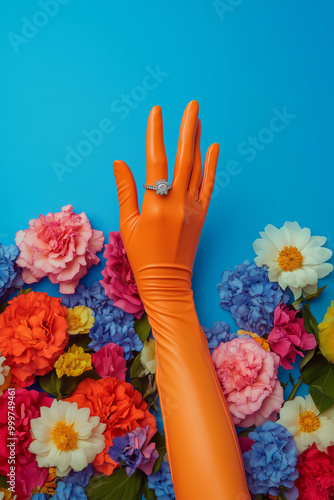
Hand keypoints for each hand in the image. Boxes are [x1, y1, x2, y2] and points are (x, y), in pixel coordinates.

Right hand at [113, 100, 218, 287]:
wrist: (166, 282)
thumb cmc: (142, 256)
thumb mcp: (128, 225)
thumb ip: (126, 191)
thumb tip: (120, 163)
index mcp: (155, 206)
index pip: (155, 162)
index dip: (155, 135)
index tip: (156, 112)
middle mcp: (177, 203)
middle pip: (183, 159)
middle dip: (187, 129)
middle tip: (192, 105)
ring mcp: (193, 208)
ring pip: (197, 168)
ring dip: (197, 141)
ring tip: (198, 119)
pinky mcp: (202, 215)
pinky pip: (209, 186)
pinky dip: (211, 166)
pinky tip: (212, 148)